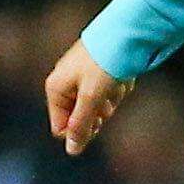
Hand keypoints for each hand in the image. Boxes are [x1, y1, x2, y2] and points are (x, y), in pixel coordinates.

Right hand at [44, 41, 130, 155]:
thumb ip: (81, 125)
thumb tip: (71, 150)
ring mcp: (83, 78)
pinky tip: (122, 76)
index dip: (81, 129)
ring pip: (98, 106)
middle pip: (81, 118)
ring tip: (116, 81)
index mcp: (56, 88)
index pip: (61, 127)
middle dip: (99, 111)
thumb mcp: (91, 97)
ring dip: (111, 99)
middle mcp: (66, 84)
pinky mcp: (100, 73)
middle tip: (107, 97)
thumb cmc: (105, 62)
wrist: (126, 32)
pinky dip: (118, 88)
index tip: (97, 120)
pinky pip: (109, 92)